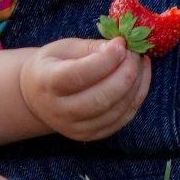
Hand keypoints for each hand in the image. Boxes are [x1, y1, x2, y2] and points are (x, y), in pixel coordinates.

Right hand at [18, 36, 150, 141]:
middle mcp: (59, 111)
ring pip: (116, 110)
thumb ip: (91, 48)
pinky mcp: (92, 135)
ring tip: (139, 62)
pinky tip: (140, 76)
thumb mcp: (64, 48)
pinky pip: (123, 119)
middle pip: (100, 98)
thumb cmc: (53, 65)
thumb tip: (121, 47)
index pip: (78, 75)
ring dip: (136, 84)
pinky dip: (137, 96)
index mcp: (47, 83)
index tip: (121, 44)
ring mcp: (76, 128)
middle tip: (134, 53)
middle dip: (126, 73)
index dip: (105, 60)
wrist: (38, 97)